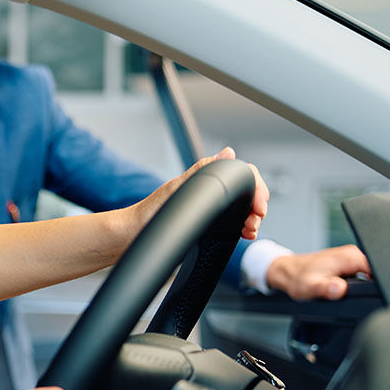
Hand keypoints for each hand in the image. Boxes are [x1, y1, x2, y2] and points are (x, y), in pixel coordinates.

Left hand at [129, 147, 269, 241]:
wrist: (131, 237)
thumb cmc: (148, 215)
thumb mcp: (177, 189)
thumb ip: (202, 171)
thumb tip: (227, 153)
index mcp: (204, 177)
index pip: (242, 175)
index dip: (256, 188)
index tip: (258, 206)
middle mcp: (208, 190)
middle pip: (246, 193)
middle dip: (256, 206)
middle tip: (253, 222)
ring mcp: (209, 206)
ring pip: (242, 208)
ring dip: (252, 219)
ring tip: (249, 230)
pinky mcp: (207, 223)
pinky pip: (233, 223)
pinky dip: (242, 228)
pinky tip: (242, 234)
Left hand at [266, 244, 369, 299]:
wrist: (289, 271)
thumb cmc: (298, 278)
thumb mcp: (311, 287)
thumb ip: (327, 288)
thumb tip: (340, 289)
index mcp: (349, 257)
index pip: (380, 269)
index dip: (379, 284)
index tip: (370, 294)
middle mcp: (352, 254)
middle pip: (377, 270)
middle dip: (372, 285)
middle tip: (352, 293)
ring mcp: (350, 257)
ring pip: (370, 272)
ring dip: (364, 284)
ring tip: (347, 290)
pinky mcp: (347, 262)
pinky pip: (361, 272)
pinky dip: (357, 282)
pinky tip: (345, 287)